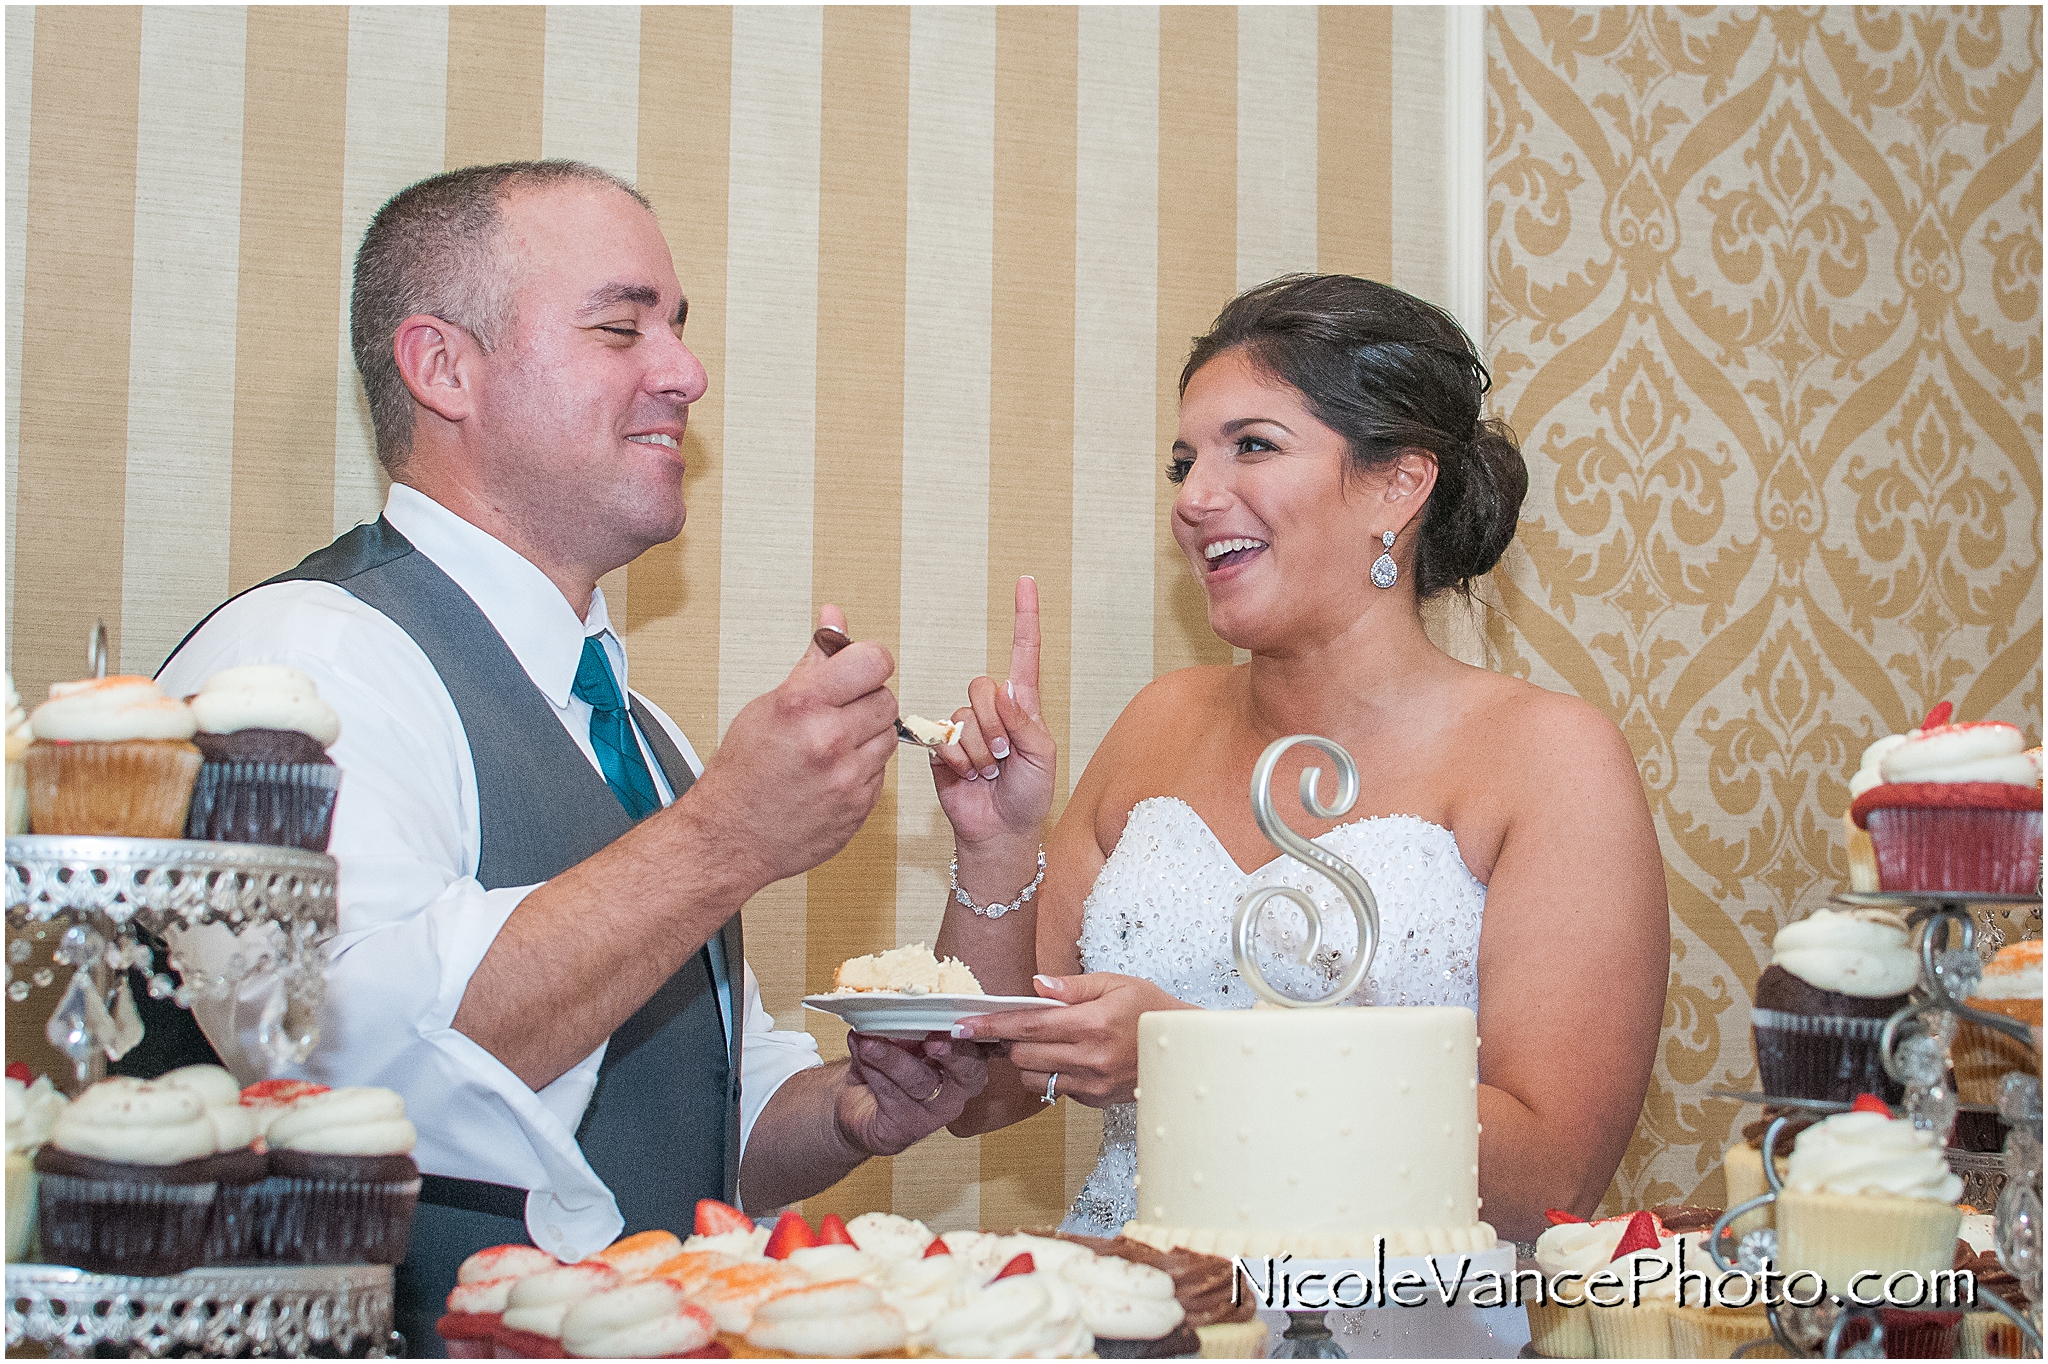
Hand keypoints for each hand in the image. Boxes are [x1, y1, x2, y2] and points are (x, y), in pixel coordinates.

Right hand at [686, 606, 899, 889]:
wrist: (730, 837)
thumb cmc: (743, 771)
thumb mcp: (770, 705)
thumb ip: (814, 660)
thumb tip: (835, 618)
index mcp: (803, 706)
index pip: (874, 661)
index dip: (868, 662)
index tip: (857, 669)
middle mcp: (829, 741)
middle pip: (886, 699)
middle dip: (865, 701)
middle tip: (836, 713)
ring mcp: (848, 777)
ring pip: (888, 735)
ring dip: (867, 735)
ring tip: (830, 746)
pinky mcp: (860, 806)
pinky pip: (881, 771)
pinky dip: (863, 768)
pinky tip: (831, 773)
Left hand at [837, 1034, 989, 1155]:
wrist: (855, 1105)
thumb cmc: (886, 1068)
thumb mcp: (899, 1039)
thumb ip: (901, 1025)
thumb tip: (893, 1006)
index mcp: (964, 1061)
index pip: (980, 1048)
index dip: (974, 1036)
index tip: (959, 1023)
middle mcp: (956, 1089)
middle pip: (967, 1072)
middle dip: (952, 1054)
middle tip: (933, 1041)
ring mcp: (933, 1113)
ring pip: (921, 1081)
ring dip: (893, 1058)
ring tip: (871, 1043)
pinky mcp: (906, 1128)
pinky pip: (892, 1096)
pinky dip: (874, 1072)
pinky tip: (862, 1056)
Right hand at [931, 577, 1055, 851]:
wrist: (1000, 831)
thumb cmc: (1029, 795)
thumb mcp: (1043, 757)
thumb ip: (1026, 723)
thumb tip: (1004, 692)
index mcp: (1023, 705)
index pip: (1024, 652)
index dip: (1024, 618)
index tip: (1025, 582)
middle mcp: (993, 710)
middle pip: (983, 687)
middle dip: (995, 725)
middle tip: (1006, 756)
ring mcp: (966, 727)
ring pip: (965, 717)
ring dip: (981, 750)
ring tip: (990, 772)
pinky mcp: (943, 746)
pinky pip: (947, 739)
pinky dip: (961, 761)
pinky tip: (969, 776)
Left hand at [952, 973, 1192, 1106]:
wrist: (1186, 1050)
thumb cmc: (1151, 1009)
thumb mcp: (1117, 983)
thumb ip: (1073, 986)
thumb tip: (1036, 985)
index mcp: (1092, 1024)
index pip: (1028, 1027)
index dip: (992, 1026)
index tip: (964, 1025)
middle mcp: (1089, 1057)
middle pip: (1022, 1055)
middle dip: (1006, 1041)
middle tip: (1004, 1028)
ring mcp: (1091, 1083)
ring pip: (1032, 1077)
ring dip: (1024, 1059)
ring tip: (1037, 1041)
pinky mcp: (1094, 1100)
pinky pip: (1054, 1089)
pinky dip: (1048, 1072)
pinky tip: (1064, 1056)